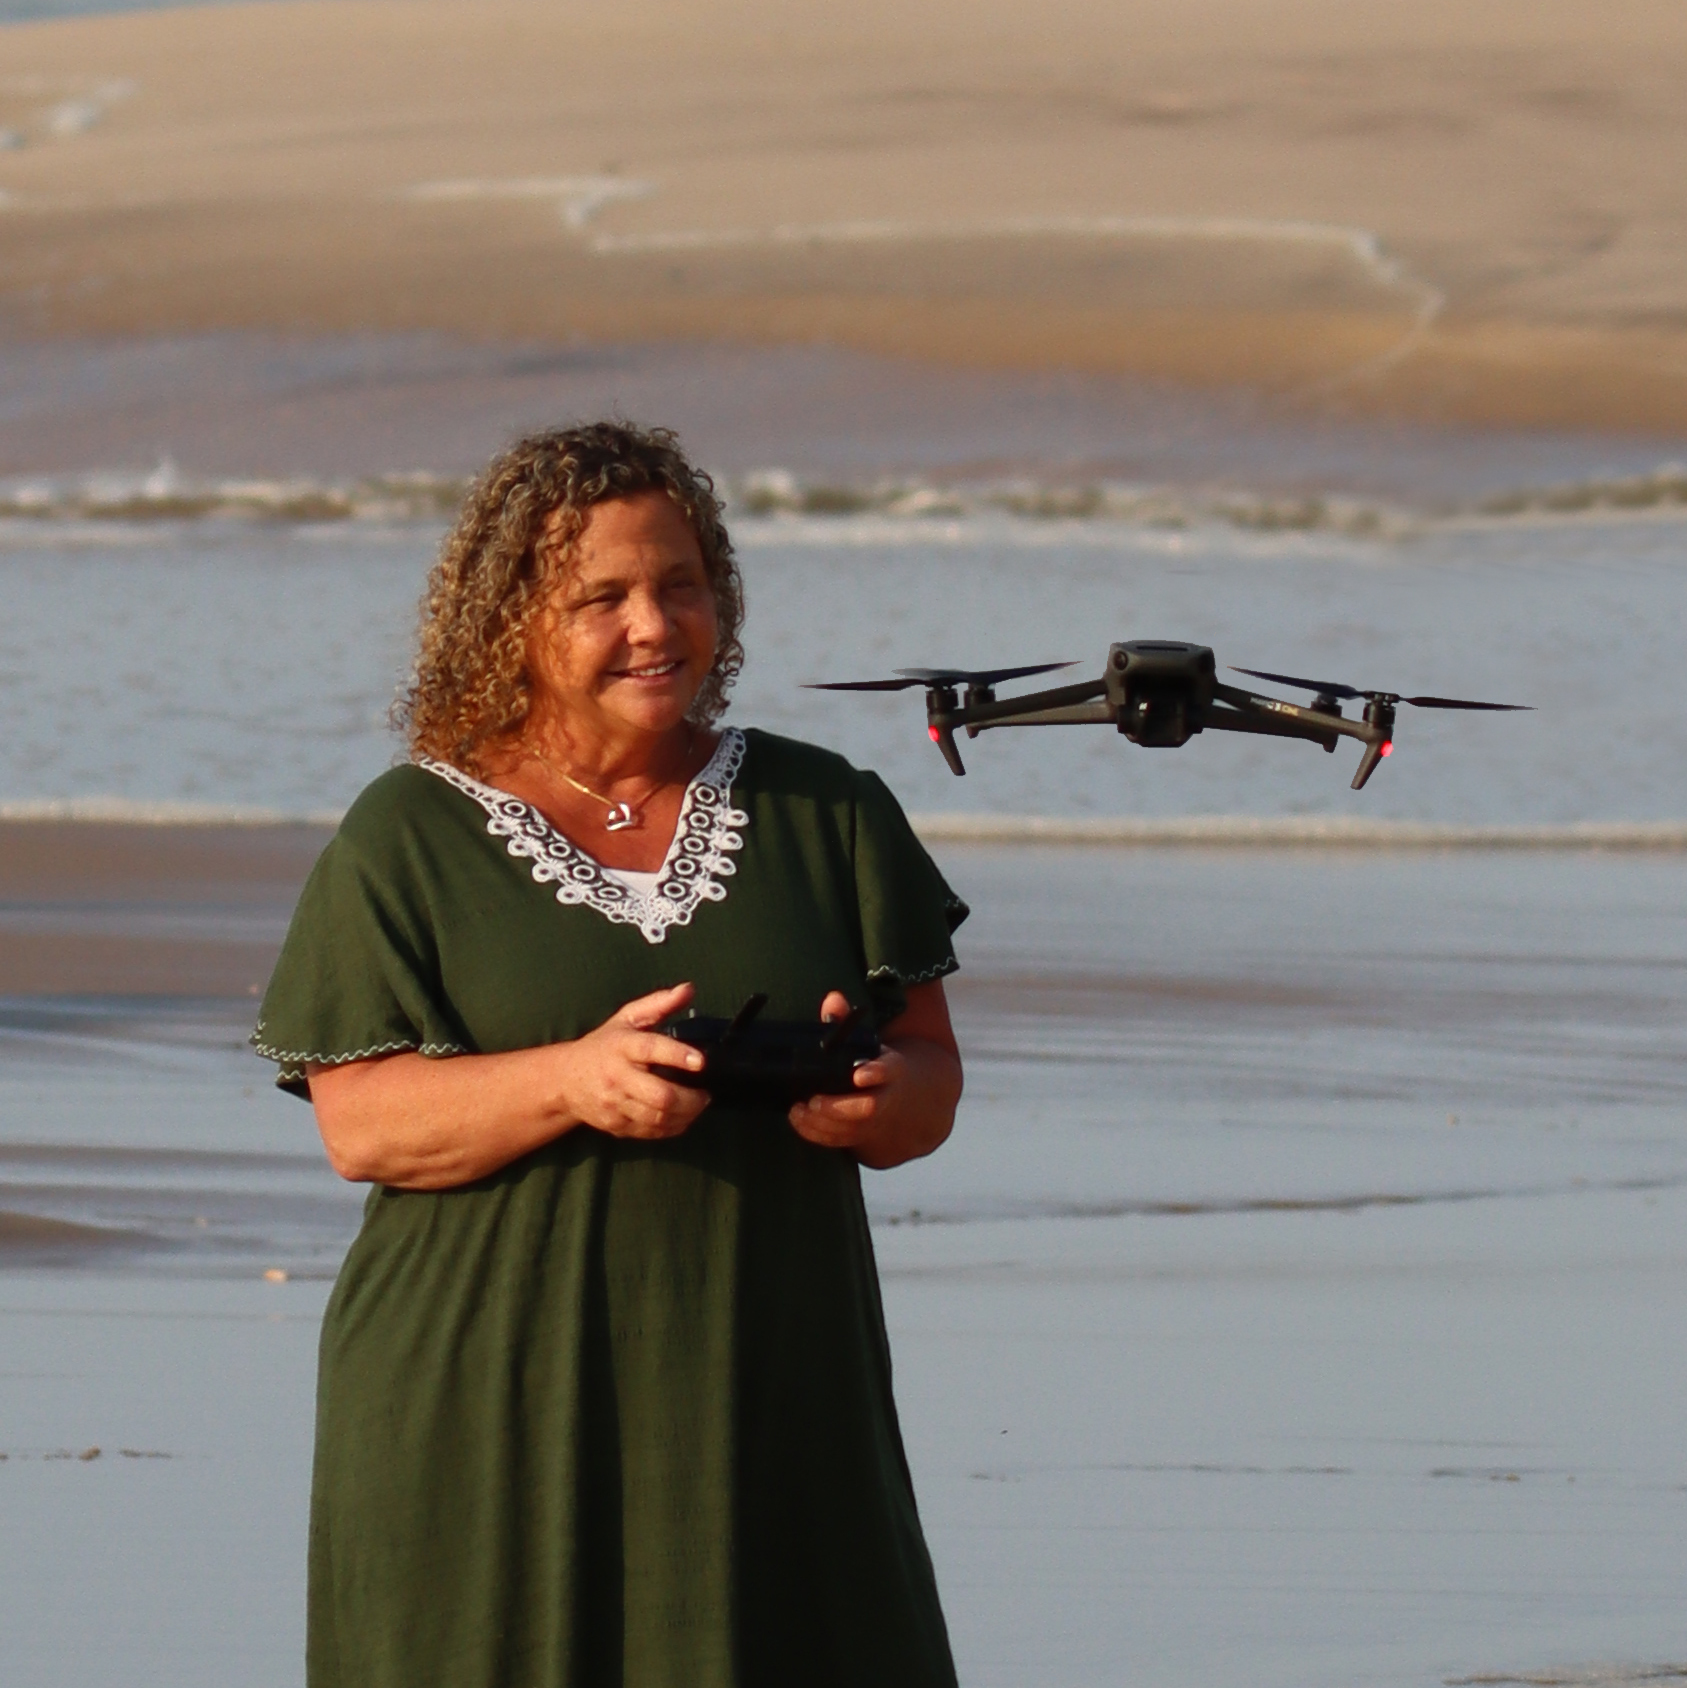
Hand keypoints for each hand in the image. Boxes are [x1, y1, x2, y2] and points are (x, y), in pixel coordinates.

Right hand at [556, 982, 711, 1140]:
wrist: (565, 1080)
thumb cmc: (603, 1045)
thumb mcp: (627, 1018)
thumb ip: (659, 1004)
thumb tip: (689, 989)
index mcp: (621, 1046)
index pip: (650, 1049)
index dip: (678, 1055)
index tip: (701, 1061)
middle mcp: (617, 1076)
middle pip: (659, 1095)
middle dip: (691, 1099)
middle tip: (706, 1094)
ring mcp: (615, 1104)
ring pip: (658, 1118)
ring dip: (686, 1116)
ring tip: (698, 1105)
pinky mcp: (615, 1124)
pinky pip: (650, 1132)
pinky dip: (672, 1128)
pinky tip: (682, 1118)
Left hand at [788, 985, 961, 1168]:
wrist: (905, 1098)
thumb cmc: (876, 1064)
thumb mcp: (867, 1041)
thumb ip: (847, 1021)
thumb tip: (832, 999)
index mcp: (892, 1070)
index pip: (888, 1071)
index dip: (875, 1073)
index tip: (859, 1075)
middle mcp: (886, 1098)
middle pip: (867, 1108)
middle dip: (839, 1107)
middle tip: (814, 1100)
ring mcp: (873, 1121)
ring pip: (851, 1129)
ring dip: (822, 1123)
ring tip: (799, 1109)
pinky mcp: (859, 1136)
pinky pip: (839, 1141)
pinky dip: (817, 1134)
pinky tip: (798, 1120)